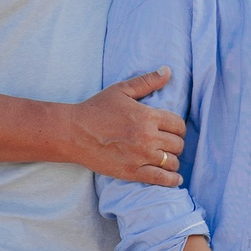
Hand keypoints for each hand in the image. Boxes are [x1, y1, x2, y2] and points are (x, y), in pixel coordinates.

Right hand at [66, 70, 186, 182]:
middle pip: (178, 144)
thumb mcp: (121, 90)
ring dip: (172, 160)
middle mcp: (148, 137)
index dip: (178, 128)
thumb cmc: (95, 109)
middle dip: (176, 143)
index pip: (178, 125)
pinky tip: (175, 179)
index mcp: (148, 116)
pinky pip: (161, 179)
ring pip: (172, 161)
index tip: (173, 130)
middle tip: (168, 144)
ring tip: (167, 159)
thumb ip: (147, 81)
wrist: (72, 132)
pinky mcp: (132, 172)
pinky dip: (171, 180)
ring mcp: (141, 156)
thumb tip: (168, 70)